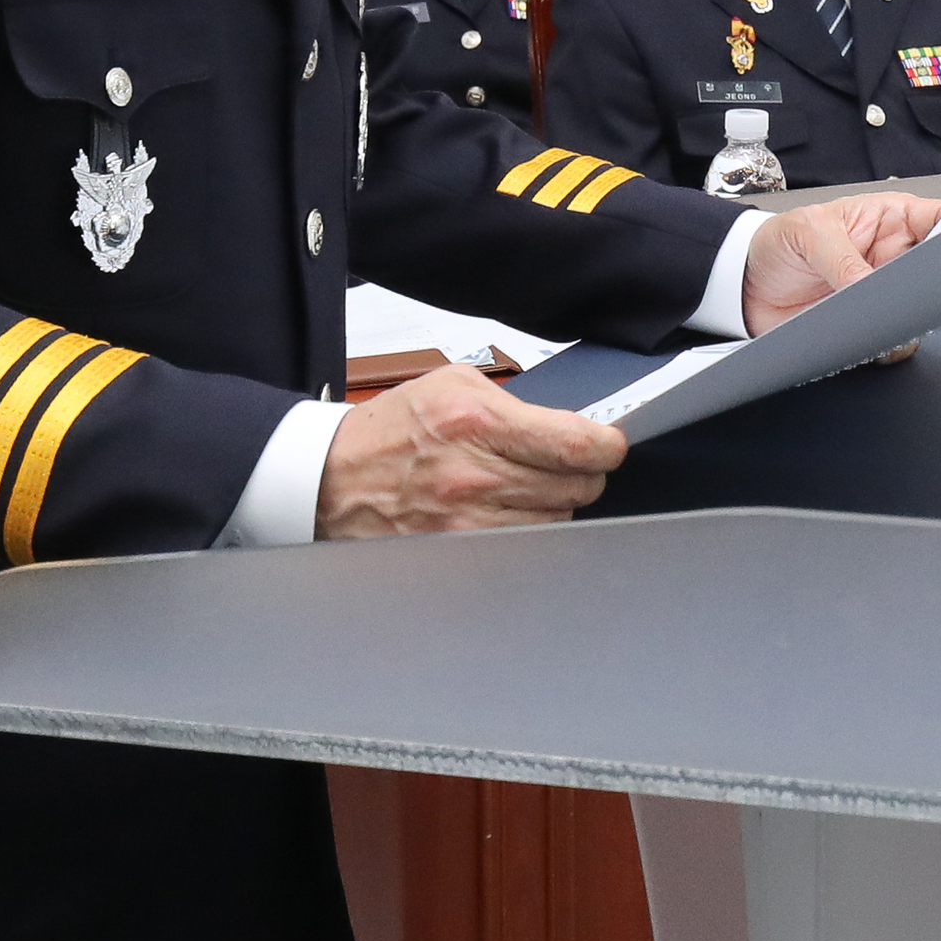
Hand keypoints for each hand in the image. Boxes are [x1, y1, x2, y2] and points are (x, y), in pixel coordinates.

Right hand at [317, 365, 624, 537]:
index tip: (610, 445)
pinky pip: (523, 547)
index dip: (607, 446)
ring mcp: (466, 522)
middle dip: (584, 474)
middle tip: (570, 464)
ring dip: (554, 503)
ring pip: (556, 520)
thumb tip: (571, 424)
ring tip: (527, 486)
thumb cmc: (390, 430)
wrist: (330, 478)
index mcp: (476, 421)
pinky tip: (509, 512)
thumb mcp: (451, 386)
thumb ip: (515, 402)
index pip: (576, 444)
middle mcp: (474, 475)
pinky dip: (527, 530)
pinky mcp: (458, 554)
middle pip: (577, 487)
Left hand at [738, 192, 940, 334]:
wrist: (744, 285)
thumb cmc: (778, 242)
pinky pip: (893, 343)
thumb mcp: (808, 233)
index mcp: (890, 219)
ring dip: (909, 320)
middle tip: (920, 292)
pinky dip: (887, 347)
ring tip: (885, 319)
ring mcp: (883, 295)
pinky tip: (870, 339)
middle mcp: (893, 258)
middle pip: (940, 272)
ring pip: (922, 313)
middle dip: (937, 285)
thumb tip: (869, 286)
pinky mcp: (867, 327)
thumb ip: (842, 258)